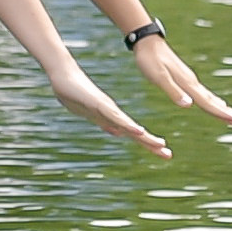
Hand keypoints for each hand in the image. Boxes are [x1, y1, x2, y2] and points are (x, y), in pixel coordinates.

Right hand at [47, 63, 170, 157]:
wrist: (63, 75)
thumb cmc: (75, 93)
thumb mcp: (93, 112)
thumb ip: (106, 122)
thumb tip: (118, 132)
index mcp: (113, 117)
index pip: (134, 133)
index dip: (148, 143)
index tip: (164, 152)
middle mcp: (114, 113)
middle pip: (136, 132)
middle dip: (152, 144)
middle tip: (168, 155)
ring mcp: (108, 109)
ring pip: (129, 126)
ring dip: (145, 137)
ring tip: (160, 144)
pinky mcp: (100, 105)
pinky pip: (116, 117)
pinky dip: (128, 125)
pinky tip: (138, 131)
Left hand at [131, 35, 231, 128]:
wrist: (148, 42)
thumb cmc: (150, 60)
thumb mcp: (158, 77)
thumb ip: (173, 91)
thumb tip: (189, 105)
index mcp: (187, 83)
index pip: (207, 102)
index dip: (221, 113)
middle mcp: (192, 82)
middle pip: (212, 101)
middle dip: (226, 112)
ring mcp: (190, 79)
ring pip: (209, 97)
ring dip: (221, 107)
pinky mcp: (185, 78)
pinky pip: (203, 93)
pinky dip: (212, 100)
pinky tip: (215, 102)